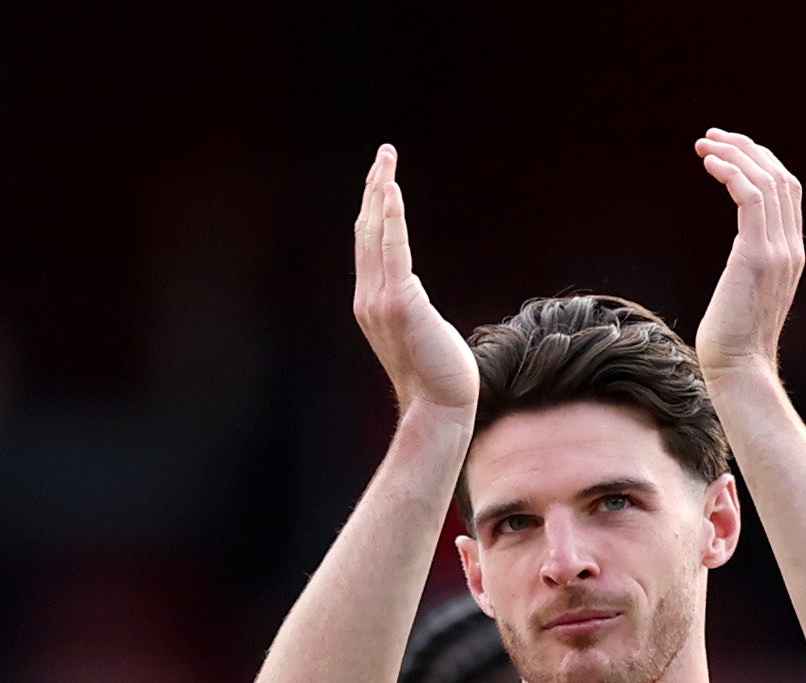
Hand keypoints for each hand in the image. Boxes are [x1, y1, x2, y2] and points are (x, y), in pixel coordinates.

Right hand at [352, 146, 476, 423]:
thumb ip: (410, 307)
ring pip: (375, 233)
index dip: (375, 208)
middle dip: (375, 188)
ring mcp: (380, 300)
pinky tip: (391, 191)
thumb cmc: (437, 374)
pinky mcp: (400, 302)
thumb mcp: (419, 331)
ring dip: (380, 191)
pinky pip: (392, 250)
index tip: (382, 178)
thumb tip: (415, 298)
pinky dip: (390, 218)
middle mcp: (369, 298)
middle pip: (367, 231)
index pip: (370, 244)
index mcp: (372, 303)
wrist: (438, 406)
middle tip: (384, 153)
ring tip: (386, 160)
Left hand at [691, 127, 805, 394]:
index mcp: (791, 254)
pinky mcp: (757, 255)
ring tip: (704, 144)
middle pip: (779, 177)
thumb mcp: (744, 295)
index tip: (729, 151)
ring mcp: (778, 251)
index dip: (760, 163)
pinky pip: (750, 197)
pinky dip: (731, 172)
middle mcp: (790, 248)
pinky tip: (709, 163)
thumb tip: (737, 261)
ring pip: (766, 180)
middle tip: (711, 137)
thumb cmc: (731, 342)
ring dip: (734, 154)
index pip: (786, 192)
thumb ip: (748, 268)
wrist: (738, 370)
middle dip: (746, 149)